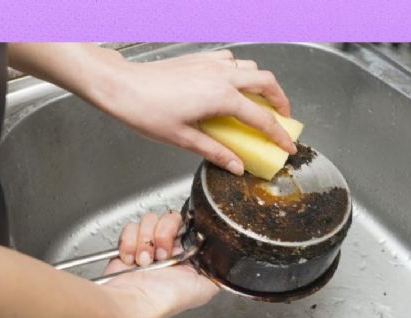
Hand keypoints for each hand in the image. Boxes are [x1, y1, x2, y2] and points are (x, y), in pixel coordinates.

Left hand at [101, 50, 296, 174]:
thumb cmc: (146, 111)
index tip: (287, 146)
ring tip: (260, 101)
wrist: (122, 86)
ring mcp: (210, 64)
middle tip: (283, 117)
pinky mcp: (199, 59)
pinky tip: (231, 85)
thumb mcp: (183, 139)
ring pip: (249, 67)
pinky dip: (239, 71)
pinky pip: (230, 60)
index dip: (278, 135)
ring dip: (261, 83)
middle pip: (266, 82)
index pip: (261, 118)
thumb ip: (215, 152)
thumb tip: (235, 166)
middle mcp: (221, 76)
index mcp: (221, 98)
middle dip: (280, 100)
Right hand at [101, 211, 218, 317]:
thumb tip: (225, 260)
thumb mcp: (205, 288)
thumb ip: (217, 271)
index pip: (189, 225)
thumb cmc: (167, 300)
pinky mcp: (128, 245)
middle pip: (169, 218)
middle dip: (163, 234)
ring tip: (144, 261)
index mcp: (186, 254)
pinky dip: (129, 242)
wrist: (137, 304)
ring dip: (145, 240)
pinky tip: (131, 260)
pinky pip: (130, 227)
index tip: (177, 244)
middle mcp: (168, 248)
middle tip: (160, 255)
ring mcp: (147, 245)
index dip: (182, 231)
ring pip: (149, 220)